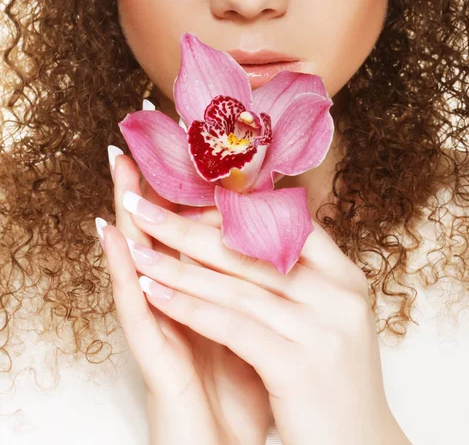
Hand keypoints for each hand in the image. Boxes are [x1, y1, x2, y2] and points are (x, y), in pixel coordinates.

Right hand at [97, 152, 270, 444]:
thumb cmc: (250, 391)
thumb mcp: (263, 331)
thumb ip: (266, 290)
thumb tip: (289, 245)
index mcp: (207, 297)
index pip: (195, 238)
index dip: (189, 199)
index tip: (192, 157)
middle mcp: (180, 305)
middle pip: (165, 237)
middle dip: (156, 192)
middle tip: (140, 144)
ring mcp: (162, 328)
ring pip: (141, 259)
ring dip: (128, 212)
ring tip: (118, 167)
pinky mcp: (151, 354)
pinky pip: (134, 303)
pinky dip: (122, 266)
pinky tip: (113, 231)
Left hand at [120, 185, 411, 444]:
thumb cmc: (334, 380)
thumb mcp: (330, 319)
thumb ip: (300, 278)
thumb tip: (248, 235)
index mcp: (346, 278)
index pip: (289, 225)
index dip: (236, 212)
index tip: (192, 203)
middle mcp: (338, 296)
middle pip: (252, 252)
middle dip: (191, 228)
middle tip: (145, 208)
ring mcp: (321, 330)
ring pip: (235, 287)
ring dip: (178, 269)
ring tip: (138, 252)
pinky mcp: (297, 366)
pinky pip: (232, 325)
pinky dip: (190, 308)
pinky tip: (156, 295)